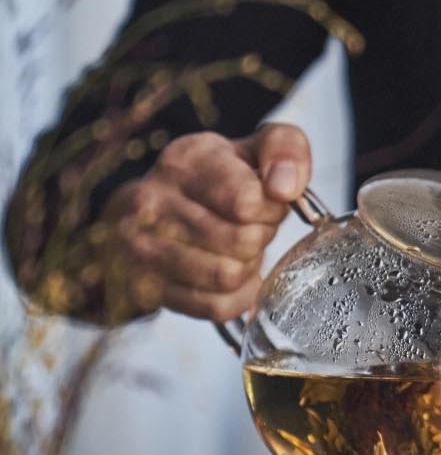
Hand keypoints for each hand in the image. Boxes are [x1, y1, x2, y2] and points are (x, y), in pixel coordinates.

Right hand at [102, 123, 310, 321]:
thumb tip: (284, 188)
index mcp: (184, 160)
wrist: (150, 209)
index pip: (247, 201)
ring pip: (227, 277)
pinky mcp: (147, 287)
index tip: (262, 203)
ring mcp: (142, 247)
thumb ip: (286, 149)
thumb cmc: (214, 180)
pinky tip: (229, 277)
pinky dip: (235, 297)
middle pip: (242, 242)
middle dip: (260, 238)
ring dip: (247, 267)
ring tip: (236, 249)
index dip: (270, 209)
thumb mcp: (252, 148)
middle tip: (250, 228)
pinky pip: (214, 306)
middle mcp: (152, 201)